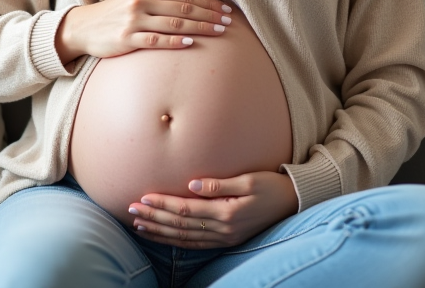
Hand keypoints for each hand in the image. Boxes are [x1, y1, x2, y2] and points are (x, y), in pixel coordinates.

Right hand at [56, 0, 232, 60]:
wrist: (83, 27)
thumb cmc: (114, 14)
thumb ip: (159, 0)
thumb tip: (191, 4)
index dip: (208, 3)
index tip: (226, 9)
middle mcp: (141, 1)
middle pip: (183, 9)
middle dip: (209, 15)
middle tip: (229, 21)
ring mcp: (134, 20)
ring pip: (174, 23)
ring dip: (200, 27)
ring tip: (218, 31)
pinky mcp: (127, 38)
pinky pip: (156, 39)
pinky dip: (174, 40)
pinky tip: (190, 42)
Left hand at [128, 171, 298, 248]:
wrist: (293, 203)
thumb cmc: (271, 186)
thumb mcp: (249, 180)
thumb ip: (220, 184)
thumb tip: (192, 185)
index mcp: (227, 212)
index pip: (186, 209)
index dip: (163, 204)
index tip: (143, 198)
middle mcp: (223, 229)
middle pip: (180, 225)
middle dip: (154, 218)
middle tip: (131, 211)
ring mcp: (224, 237)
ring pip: (184, 238)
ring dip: (160, 232)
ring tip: (139, 226)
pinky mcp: (227, 240)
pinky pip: (195, 244)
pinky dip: (175, 241)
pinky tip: (162, 236)